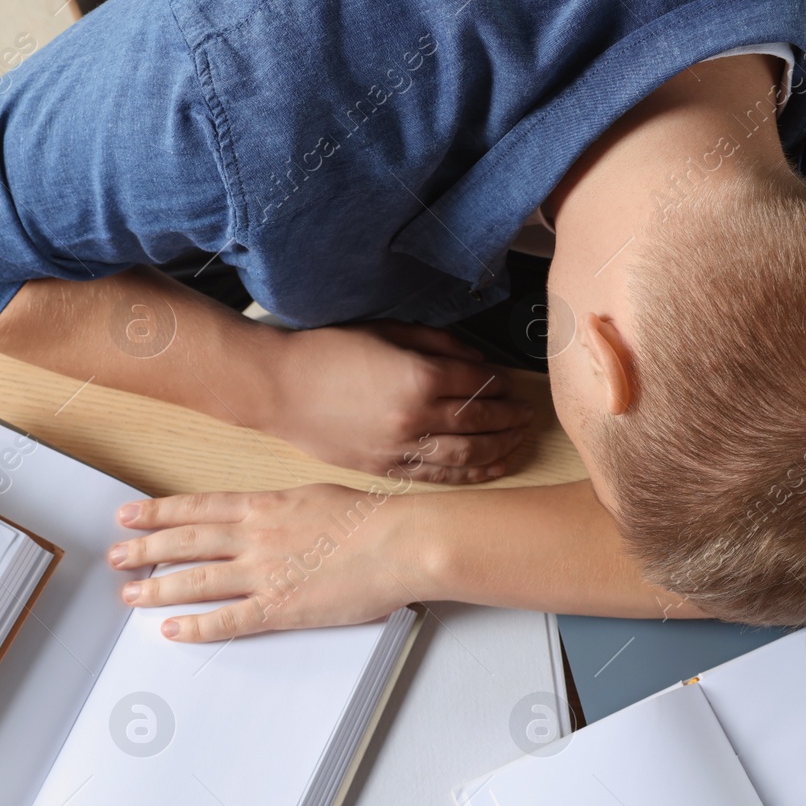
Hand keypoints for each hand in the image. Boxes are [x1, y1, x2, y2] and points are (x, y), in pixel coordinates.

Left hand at [108, 485, 430, 641]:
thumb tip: (266, 514)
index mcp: (265, 506)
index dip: (157, 513)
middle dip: (144, 550)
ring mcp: (265, 573)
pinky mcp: (282, 608)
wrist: (401, 542)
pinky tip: (173, 631)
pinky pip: (228, 620)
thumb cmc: (371, 521)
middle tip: (116, 557)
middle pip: (185, 543)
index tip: (128, 515)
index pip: (197, 508)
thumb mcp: (316, 498)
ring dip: (157, 588)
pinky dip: (197, 626)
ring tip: (130, 595)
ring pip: (196, 580)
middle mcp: (256, 537)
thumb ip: (283, 509)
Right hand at [267, 321, 533, 483]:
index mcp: (419, 377)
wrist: (278, 387)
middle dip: (510, 419)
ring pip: (465, 455)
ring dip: (499, 449)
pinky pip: (436, 475)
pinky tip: (490, 469)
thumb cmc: (328, 351)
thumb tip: (477, 359)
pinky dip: (468, 474)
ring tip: (518, 442)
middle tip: (527, 415)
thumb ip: (438, 343)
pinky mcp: (383, 468)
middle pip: (480, 422)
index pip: (478, 383)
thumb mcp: (387, 330)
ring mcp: (399, 448)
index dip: (501, 384)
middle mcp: (415, 417)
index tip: (512, 384)